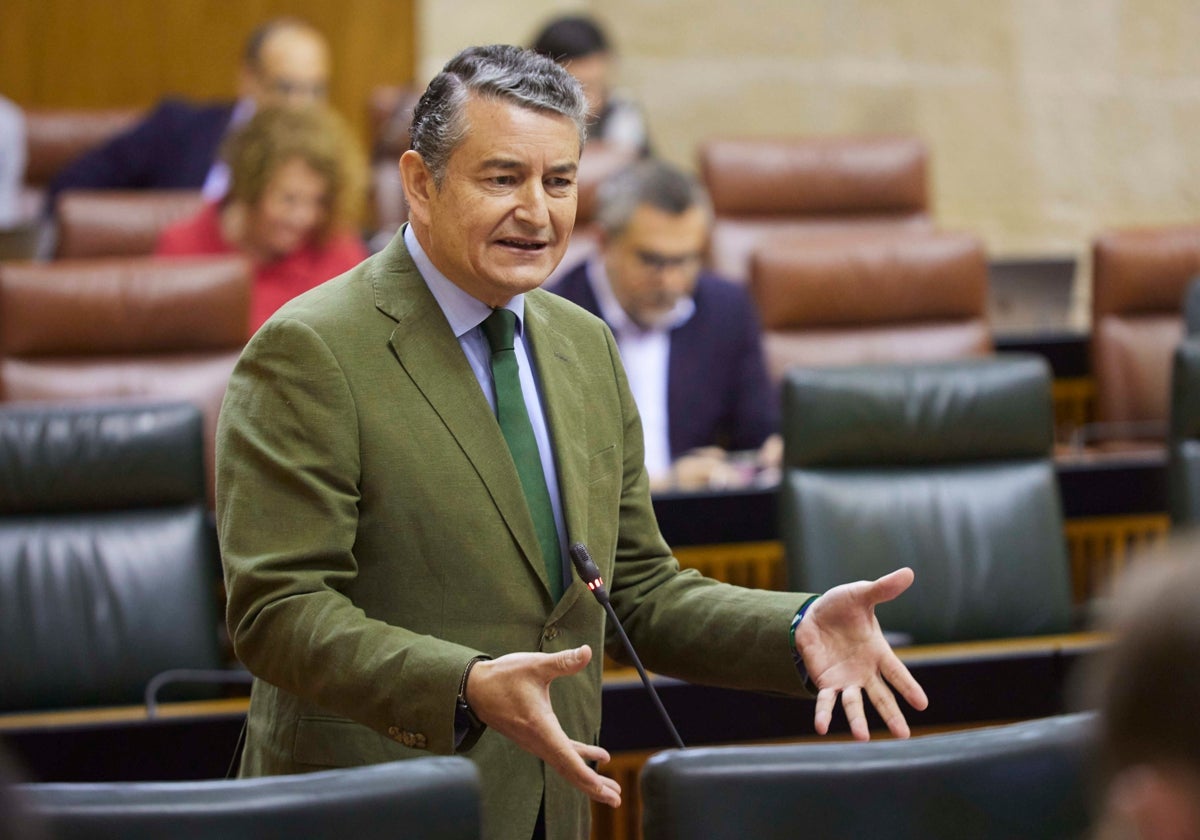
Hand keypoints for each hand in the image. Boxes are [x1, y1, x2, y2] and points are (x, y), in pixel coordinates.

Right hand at [465, 645, 620, 807]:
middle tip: (616, 800)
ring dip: (588, 779)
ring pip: (566, 766)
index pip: (567, 758)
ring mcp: (536, 742)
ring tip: (611, 790)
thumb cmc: (503, 677)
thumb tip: (586, 652)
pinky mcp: (536, 738)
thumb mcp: (534, 665)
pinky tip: (597, 758)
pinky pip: (560, 755)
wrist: (474, 688)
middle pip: (569, 771)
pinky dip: (579, 761)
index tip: (603, 789)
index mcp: (541, 727)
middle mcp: (539, 741)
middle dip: (593, 787)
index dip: (587, 775)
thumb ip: (562, 661)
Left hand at [794, 567, 928, 739]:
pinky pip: (825, 701)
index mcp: (878, 652)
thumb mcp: (860, 595)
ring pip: (854, 704)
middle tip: (903, 736)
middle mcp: (866, 671)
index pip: (897, 673)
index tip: (922, 704)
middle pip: (881, 696)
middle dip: (892, 715)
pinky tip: (821, 728)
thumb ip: (882, 589)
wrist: (813, 615)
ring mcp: (846, 680)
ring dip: (858, 721)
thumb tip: (908, 573)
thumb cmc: (842, 606)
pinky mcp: (826, 683)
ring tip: (862, 738)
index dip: (909, 687)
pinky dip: (823, 714)